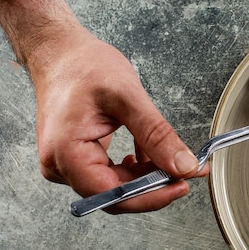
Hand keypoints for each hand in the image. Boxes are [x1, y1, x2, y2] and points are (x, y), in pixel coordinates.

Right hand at [31, 26, 208, 212]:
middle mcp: (61, 165)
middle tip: (187, 171)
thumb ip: (157, 135)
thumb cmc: (83, 67)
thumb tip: (182, 165)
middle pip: (116, 194)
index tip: (181, 185)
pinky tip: (150, 156)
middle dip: (155, 185)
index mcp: (67, 153)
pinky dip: (137, 169)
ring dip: (149, 177)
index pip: (113, 194)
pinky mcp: (78, 158)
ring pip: (117, 185)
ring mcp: (68, 164)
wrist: (61, 53)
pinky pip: (112, 175)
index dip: (151, 196)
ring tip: (175, 161)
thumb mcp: (128, 97)